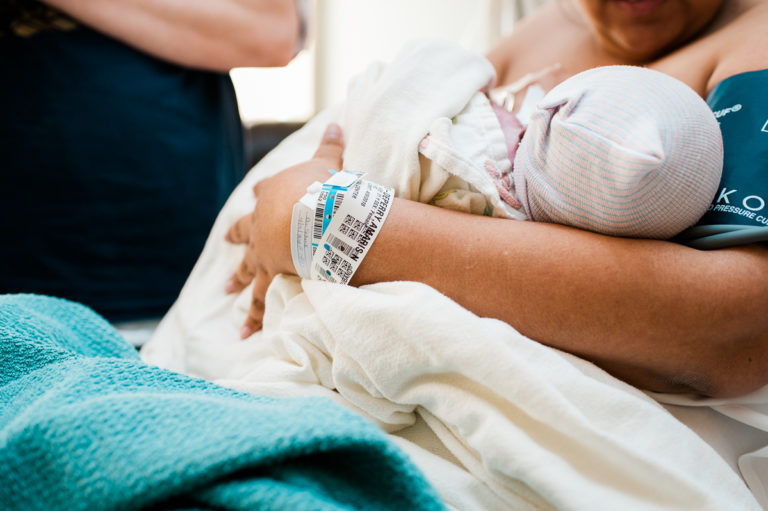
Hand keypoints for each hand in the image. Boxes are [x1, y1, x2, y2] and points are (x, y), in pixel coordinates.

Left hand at [225, 123, 344, 337]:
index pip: (264, 192)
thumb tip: (334, 123)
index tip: (255, 196)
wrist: (316, 214)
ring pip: (248, 269)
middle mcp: (262, 223)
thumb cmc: (321, 186)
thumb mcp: (327, 162)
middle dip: (237, 237)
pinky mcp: (273, 273)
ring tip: (226, 292)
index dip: (261, 194)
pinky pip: (263, 299)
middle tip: (227, 243)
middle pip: (245, 231)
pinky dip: (256, 315)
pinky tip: (246, 331)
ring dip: (238, 280)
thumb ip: (329, 145)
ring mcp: (265, 250)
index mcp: (274, 193)